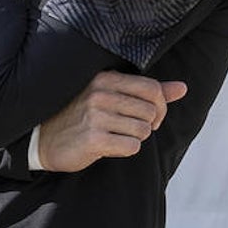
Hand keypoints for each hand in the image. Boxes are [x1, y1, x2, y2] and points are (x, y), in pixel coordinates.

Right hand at [37, 70, 186, 172]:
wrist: (44, 139)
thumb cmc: (81, 116)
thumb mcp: (109, 96)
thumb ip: (147, 91)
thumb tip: (183, 88)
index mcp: (104, 78)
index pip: (152, 88)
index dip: (161, 106)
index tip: (150, 117)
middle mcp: (99, 93)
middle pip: (151, 112)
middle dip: (147, 125)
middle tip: (130, 130)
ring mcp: (95, 115)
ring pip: (143, 130)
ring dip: (134, 138)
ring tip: (115, 136)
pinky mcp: (93, 139)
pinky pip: (132, 147)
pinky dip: (125, 150)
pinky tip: (109, 146)